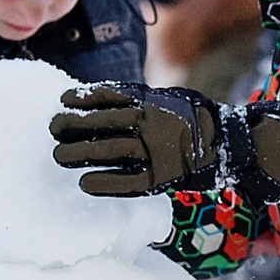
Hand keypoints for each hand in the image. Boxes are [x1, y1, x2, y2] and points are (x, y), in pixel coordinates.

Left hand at [48, 84, 222, 196]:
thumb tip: (98, 98)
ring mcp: (155, 151)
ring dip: (81, 154)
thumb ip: (137, 98)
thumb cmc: (191, 117)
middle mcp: (150, 124)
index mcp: (151, 102)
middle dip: (74, 126)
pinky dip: (105, 183)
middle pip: (103, 124)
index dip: (83, 98)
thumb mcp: (167, 96)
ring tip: (58, 156)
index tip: (63, 100)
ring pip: (111, 151)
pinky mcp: (161, 178)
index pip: (109, 97)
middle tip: (52, 129)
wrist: (227, 143)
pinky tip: (84, 183)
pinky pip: (128, 183)